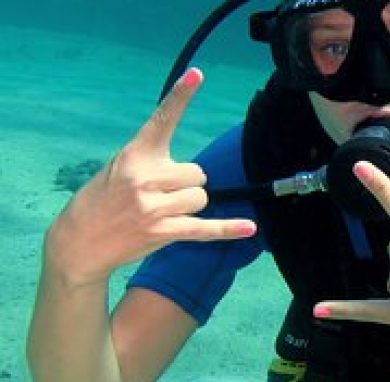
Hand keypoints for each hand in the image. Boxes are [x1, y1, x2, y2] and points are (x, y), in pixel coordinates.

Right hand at [46, 68, 255, 285]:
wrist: (80, 240)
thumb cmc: (103, 200)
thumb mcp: (119, 168)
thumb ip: (152, 161)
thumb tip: (192, 172)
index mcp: (135, 155)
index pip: (162, 120)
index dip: (180, 96)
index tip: (197, 74)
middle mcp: (145, 178)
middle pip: (197, 173)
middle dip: (186, 184)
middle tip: (160, 195)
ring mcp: (154, 207)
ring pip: (201, 198)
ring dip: (189, 206)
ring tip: (162, 213)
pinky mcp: (163, 232)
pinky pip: (205, 228)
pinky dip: (228, 229)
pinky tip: (249, 228)